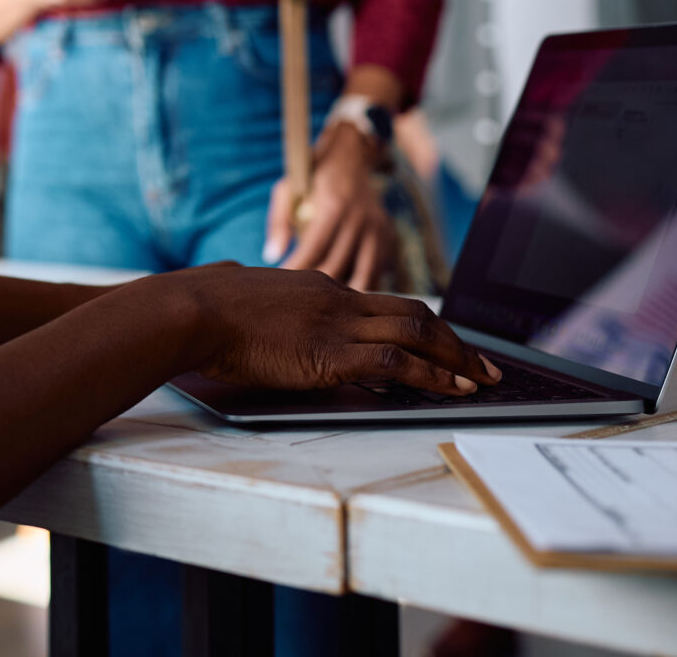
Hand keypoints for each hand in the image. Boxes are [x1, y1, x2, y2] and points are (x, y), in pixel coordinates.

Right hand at [176, 264, 499, 394]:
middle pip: (413, 312)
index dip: (420, 324)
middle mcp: (336, 299)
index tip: (441, 341)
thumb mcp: (243, 297)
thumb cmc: (204, 308)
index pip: (382, 304)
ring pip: (416, 331)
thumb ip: (262, 303)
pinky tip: (451, 388)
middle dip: (453, 339)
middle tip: (483, 362)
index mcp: (317, 288)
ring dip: (456, 356)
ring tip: (481, 377)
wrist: (193, 309)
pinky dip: (432, 375)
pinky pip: (397, 361)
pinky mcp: (331, 353)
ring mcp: (336, 323)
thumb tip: (251, 308)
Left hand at [263, 124, 397, 290]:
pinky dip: (362, 287)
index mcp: (334, 207)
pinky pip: (377, 273)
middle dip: (315, 292)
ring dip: (343, 298)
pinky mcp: (390, 239)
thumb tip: (271, 256)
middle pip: (338, 269)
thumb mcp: (288, 189)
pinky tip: (344, 301)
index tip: (279, 290)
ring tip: (322, 311)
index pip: (314, 251)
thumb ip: (278, 221)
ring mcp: (379, 231)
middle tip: (296, 304)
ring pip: (364, 278)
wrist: (351, 158)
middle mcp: (360, 220)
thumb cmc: (312, 177)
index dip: (296, 272)